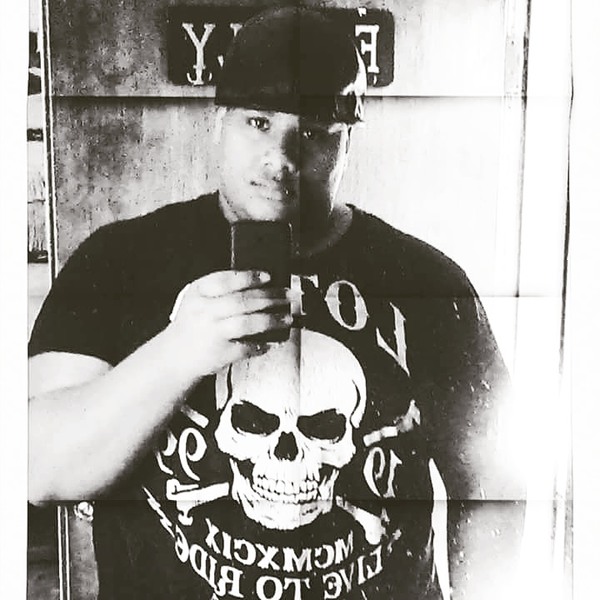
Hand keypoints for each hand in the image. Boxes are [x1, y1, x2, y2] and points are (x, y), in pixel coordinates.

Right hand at [162, 270, 290, 380]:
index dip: (249, 277)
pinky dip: (262, 344)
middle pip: (243, 301)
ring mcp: (213, 333)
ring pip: (248, 323)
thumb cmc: (193, 324)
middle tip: (287, 296)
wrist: (175, 356)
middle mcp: (204, 312)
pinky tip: (272, 340)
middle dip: (271, 297)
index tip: (268, 276)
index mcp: (198, 293)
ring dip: (272, 319)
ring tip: (287, 317)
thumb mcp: (197, 298)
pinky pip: (247, 346)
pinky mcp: (221, 353)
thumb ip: (222, 289)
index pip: (225, 279)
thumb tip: (261, 285)